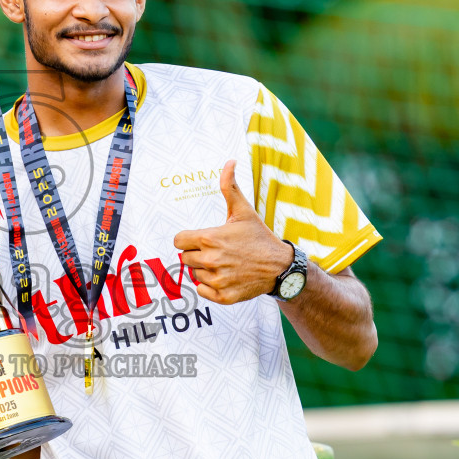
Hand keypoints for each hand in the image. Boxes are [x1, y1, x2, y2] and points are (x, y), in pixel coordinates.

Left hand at [172, 160, 292, 304]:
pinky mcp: (223, 296)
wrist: (280, 267)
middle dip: (197, 254)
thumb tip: (229, 162)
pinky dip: (210, 287)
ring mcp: (217, 280)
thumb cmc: (259, 237)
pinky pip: (202, 291)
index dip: (187, 240)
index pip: (178, 241)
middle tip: (217, 252)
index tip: (201, 240)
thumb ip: (230, 187)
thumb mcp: (244, 211)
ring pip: (195, 275)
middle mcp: (211, 260)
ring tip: (225, 264)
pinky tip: (226, 277)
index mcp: (210, 238)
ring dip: (205, 270)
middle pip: (185, 259)